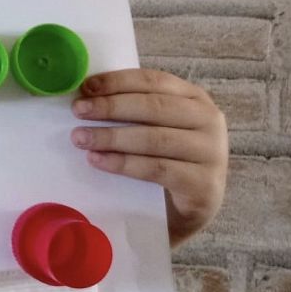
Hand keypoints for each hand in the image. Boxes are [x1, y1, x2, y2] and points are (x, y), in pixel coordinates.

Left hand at [69, 68, 227, 246]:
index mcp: (194, 98)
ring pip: (154, 138)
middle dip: (111, 107)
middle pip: (153, 107)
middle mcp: (209, 120)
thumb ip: (131, 108)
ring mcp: (212, 153)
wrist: (185, 210)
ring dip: (111, 136)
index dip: (118, 81)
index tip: (86, 87)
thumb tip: (85, 93)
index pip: (154, 81)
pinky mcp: (204, 185)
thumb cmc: (162, 159)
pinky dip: (123, 164)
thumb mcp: (152, 126)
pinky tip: (97, 161)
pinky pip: (157, 169)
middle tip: (78, 110)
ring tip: (80, 138)